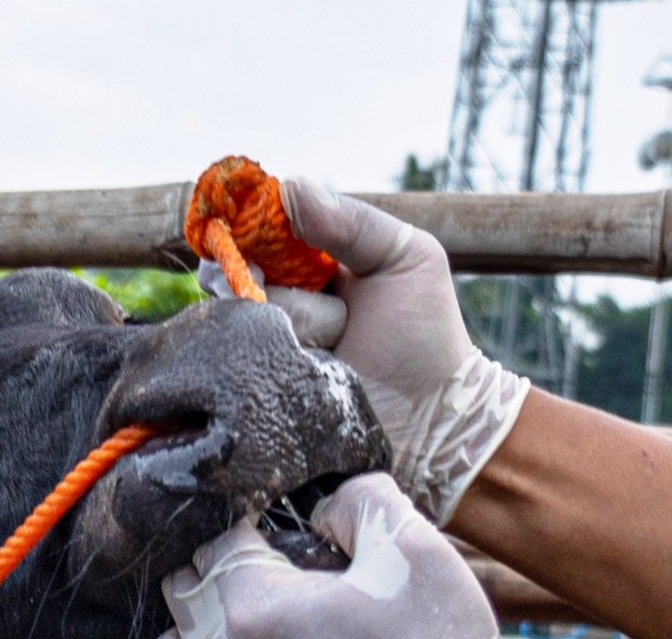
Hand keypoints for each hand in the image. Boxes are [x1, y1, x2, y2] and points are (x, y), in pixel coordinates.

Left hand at [132, 473, 570, 638]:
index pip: (217, 540)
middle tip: (276, 560)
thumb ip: (362, 502)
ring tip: (236, 615)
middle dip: (217, 565)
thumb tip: (323, 506)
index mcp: (254, 608)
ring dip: (187, 632)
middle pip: (179, 592)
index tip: (290, 522)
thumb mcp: (415, 549)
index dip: (254, 519)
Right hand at [266, 180, 530, 524]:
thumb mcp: (405, 257)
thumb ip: (352, 221)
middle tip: (265, 279)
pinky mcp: (261, 391)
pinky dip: (262, 356)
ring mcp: (268, 349)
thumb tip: (289, 186)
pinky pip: (239, 362)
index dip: (247, 228)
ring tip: (330, 340)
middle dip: (257, 274)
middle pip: (240, 273)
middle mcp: (281, 304)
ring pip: (246, 316)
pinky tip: (296, 361)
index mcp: (312, 264)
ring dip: (289, 321)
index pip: (260, 233)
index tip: (242, 228)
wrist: (432, 420)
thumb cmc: (424, 334)